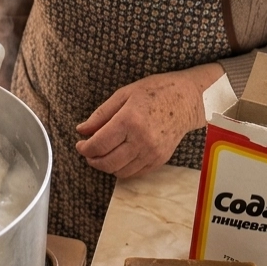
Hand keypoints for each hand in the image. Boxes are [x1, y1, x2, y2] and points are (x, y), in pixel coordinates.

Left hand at [74, 64, 222, 177]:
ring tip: (102, 154)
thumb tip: (82, 130)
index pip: (99, 145)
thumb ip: (100, 114)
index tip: (80, 144)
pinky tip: (119, 156)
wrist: (187, 100)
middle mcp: (141, 140)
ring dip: (106, 166)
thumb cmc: (154, 92)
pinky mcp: (160, 160)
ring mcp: (152, 153)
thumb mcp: (123, 94)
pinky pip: (135, 173)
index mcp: (129, 121)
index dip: (84, 148)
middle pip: (108, 162)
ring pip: (120, 172)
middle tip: (88, 151)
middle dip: (92, 160)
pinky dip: (122, 169)